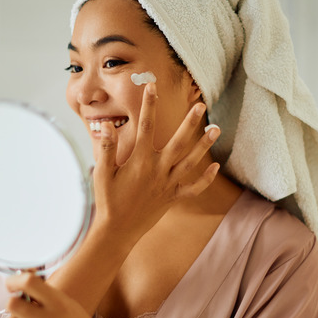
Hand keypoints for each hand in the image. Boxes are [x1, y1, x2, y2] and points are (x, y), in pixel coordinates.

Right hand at [93, 82, 220, 244]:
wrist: (117, 231)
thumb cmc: (107, 201)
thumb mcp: (101, 173)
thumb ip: (105, 148)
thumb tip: (105, 125)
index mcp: (140, 161)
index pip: (146, 126)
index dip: (149, 104)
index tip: (152, 86)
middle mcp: (158, 170)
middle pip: (179, 141)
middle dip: (190, 122)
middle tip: (200, 105)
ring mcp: (168, 184)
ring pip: (191, 161)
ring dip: (204, 144)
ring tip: (216, 128)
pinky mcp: (173, 198)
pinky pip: (194, 188)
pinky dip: (205, 178)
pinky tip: (215, 166)